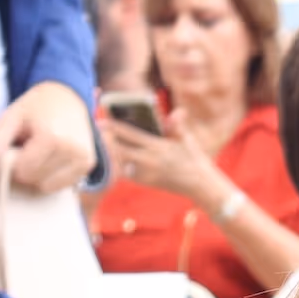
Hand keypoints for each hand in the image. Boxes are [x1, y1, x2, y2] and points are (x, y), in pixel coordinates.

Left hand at [0, 81, 94, 192]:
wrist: (68, 96)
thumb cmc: (37, 106)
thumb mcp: (12, 117)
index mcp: (53, 139)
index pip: (23, 172)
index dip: (12, 162)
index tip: (14, 146)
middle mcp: (73, 152)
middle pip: (36, 180)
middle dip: (25, 168)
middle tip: (26, 148)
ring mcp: (84, 159)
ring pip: (49, 186)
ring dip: (38, 174)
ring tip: (39, 153)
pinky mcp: (88, 165)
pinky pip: (63, 185)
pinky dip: (52, 176)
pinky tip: (51, 159)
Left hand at [102, 104, 225, 207]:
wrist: (200, 185)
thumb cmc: (194, 159)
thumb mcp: (187, 140)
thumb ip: (177, 125)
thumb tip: (178, 111)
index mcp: (157, 147)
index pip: (129, 134)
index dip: (113, 126)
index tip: (100, 120)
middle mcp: (149, 161)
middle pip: (119, 148)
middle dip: (107, 140)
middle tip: (98, 132)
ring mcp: (146, 173)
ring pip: (121, 160)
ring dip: (113, 151)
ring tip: (104, 142)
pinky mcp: (145, 182)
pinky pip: (128, 171)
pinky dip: (122, 164)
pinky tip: (118, 157)